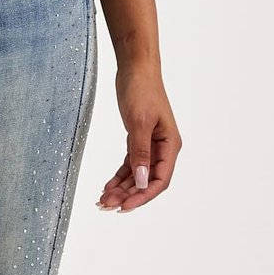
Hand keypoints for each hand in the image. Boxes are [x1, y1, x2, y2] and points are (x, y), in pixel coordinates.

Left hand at [95, 61, 180, 212]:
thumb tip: (142, 181)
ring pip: (137, 175)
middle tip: (106, 205)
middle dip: (128, 195)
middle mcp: (163, 148)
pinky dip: (119, 176)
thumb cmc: (141, 90)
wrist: (135, 68)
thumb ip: (140, 153)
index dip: (143, 196)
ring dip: (121, 188)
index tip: (125, 206)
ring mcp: (150, 145)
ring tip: (103, 200)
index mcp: (170, 145)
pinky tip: (107, 186)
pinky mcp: (138, 140)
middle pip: (147, 181)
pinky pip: (130, 164)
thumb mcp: (139, 122)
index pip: (160, 180)